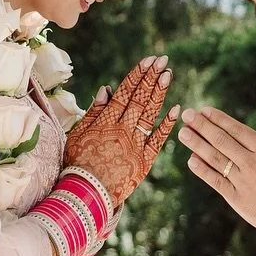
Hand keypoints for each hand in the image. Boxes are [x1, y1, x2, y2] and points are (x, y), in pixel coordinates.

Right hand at [64, 56, 178, 211]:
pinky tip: (177, 109)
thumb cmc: (78, 162)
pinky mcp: (145, 161)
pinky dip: (168, 124)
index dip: (138, 74)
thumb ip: (94, 111)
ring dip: (160, 93)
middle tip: (163, 60)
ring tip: (168, 75)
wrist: (85, 194)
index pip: (125, 92)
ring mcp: (136, 145)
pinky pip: (158, 140)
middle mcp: (123, 130)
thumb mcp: (79, 133)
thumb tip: (107, 88)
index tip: (149, 60)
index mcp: (107, 121)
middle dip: (152, 77)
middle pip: (140, 98)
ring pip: (150, 114)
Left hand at [179, 106, 255, 241]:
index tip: (204, 110)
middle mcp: (250, 162)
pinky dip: (202, 169)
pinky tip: (191, 160)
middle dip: (202, 126)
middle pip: (221, 140)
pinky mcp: (236, 198)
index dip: (218, 119)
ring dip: (197, 144)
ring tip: (183, 132)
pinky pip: (215, 180)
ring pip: (215, 158)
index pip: (236, 129)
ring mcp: (241, 180)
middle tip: (187, 114)